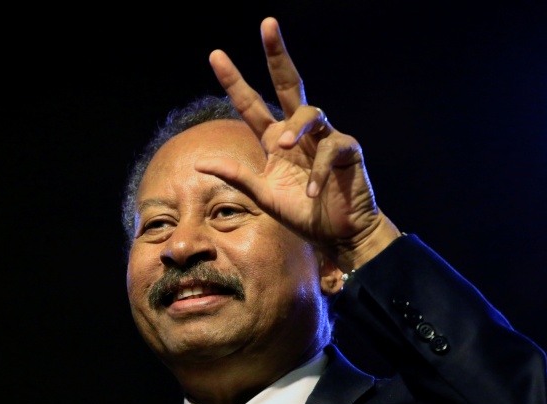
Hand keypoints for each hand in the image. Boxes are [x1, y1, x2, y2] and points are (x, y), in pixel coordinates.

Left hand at [196, 17, 399, 270]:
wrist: (337, 235)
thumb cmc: (301, 214)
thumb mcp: (262, 195)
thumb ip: (236, 176)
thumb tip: (199, 162)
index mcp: (275, 139)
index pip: (251, 105)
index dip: (234, 81)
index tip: (216, 55)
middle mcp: (298, 133)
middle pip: (288, 84)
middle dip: (277, 54)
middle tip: (267, 24)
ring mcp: (324, 137)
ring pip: (311, 111)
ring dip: (295, 127)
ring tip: (281, 146)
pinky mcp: (347, 150)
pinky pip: (330, 148)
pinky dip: (317, 172)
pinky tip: (310, 193)